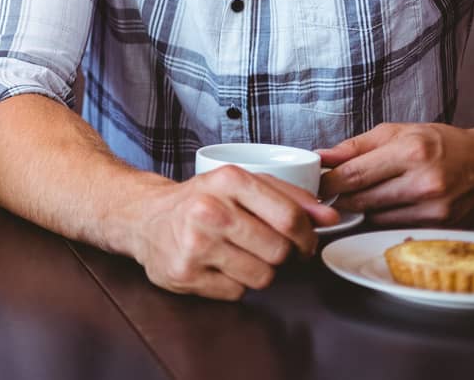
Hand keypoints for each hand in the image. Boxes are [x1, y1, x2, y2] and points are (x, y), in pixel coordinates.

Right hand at [128, 166, 336, 300]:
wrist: (143, 217)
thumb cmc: (199, 200)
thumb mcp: (239, 184)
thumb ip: (288, 196)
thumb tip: (330, 217)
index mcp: (227, 180)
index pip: (290, 217)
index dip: (306, 235)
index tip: (302, 240)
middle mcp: (209, 210)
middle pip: (280, 251)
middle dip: (279, 254)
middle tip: (263, 246)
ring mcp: (195, 244)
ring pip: (263, 277)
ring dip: (257, 271)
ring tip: (236, 254)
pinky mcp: (185, 274)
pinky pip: (237, 293)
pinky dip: (233, 284)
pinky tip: (216, 266)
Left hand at [319, 123, 473, 225]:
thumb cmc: (436, 142)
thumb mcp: (394, 132)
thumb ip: (354, 146)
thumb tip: (321, 156)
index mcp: (410, 153)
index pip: (355, 174)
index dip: (328, 183)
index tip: (313, 185)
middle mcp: (423, 183)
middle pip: (362, 199)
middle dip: (338, 197)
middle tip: (326, 192)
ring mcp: (433, 208)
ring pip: (375, 216)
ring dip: (360, 208)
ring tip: (360, 193)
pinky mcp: (438, 225)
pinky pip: (393, 225)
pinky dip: (381, 216)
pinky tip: (384, 202)